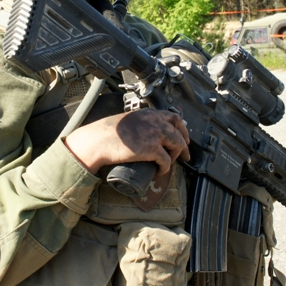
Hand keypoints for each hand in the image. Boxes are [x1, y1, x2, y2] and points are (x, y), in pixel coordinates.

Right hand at [64, 108, 190, 176]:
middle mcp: (156, 122)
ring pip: (177, 146)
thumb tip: (146, 134)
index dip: (182, 129)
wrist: (99, 139)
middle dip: (185, 146)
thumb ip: (140, 123)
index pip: (174, 118)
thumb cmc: (108, 131)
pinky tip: (161, 171)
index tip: (184, 138)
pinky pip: (167, 160)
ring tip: (169, 163)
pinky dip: (166, 168)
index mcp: (150, 114)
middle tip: (185, 156)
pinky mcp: (152, 149)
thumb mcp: (129, 120)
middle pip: (179, 133)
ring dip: (175, 156)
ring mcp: (155, 135)